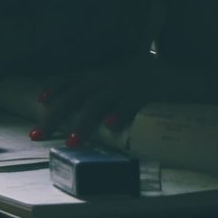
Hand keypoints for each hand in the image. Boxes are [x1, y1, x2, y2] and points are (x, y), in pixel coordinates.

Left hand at [33, 63, 162, 141]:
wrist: (180, 75)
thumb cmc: (144, 82)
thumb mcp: (115, 81)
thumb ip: (97, 92)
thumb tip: (82, 115)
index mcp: (97, 75)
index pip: (68, 79)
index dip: (53, 89)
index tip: (39, 101)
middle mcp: (106, 79)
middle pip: (73, 97)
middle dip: (53, 117)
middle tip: (37, 135)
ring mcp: (124, 85)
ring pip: (96, 104)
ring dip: (82, 123)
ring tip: (72, 142)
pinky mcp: (145, 94)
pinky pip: (130, 104)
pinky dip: (119, 114)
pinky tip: (111, 126)